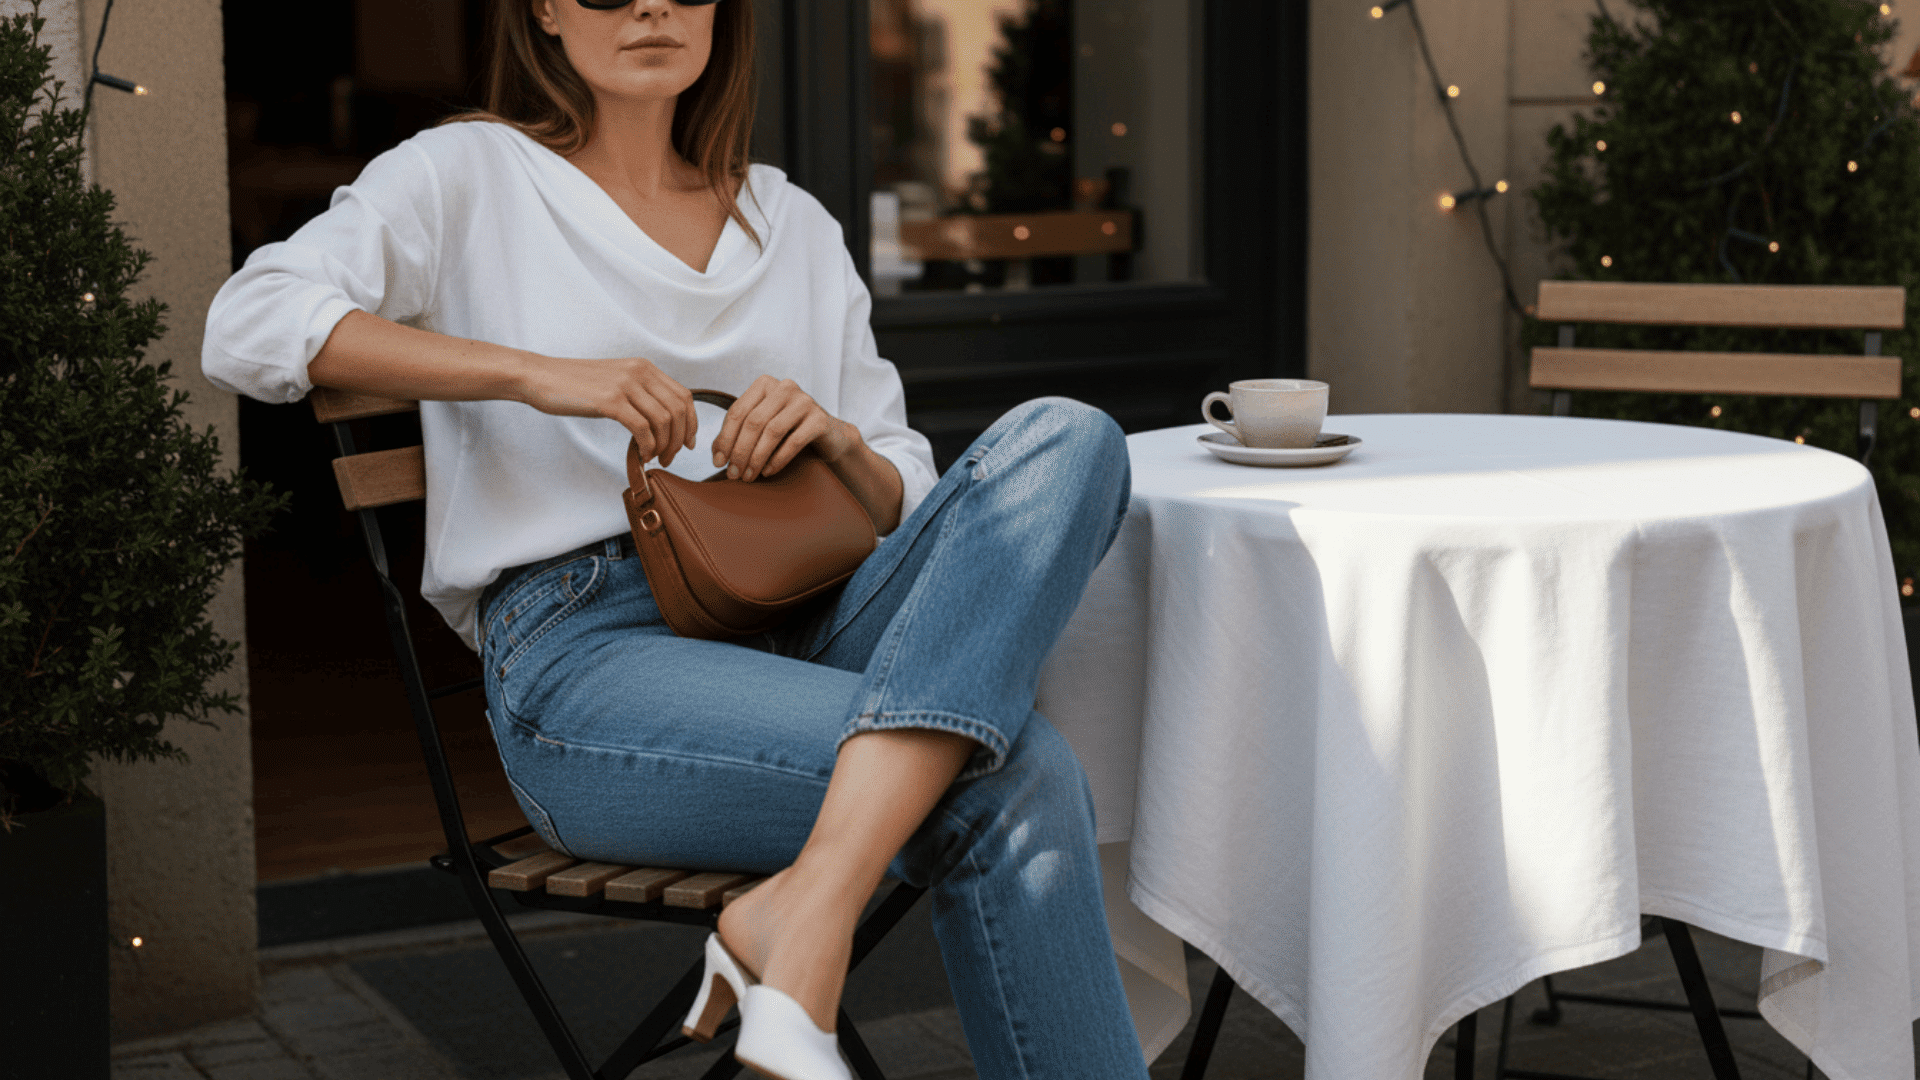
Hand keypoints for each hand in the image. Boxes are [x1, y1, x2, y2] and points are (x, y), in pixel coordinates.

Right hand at [517, 355, 697, 466]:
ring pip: (664, 421)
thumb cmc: (573, 384)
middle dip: (680, 439)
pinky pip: (642, 428)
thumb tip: (661, 419)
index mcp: (643, 367)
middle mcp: (639, 372)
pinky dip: (648, 446)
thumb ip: (639, 393)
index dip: (691, 422)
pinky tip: (642, 454)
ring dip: (664, 446)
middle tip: (671, 457)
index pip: (683, 396)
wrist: (540, 376)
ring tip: (655, 458)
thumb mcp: (615, 380)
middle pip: (679, 410)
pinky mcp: (610, 401)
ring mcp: (626, 385)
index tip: (688, 442)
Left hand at [710, 376, 859, 481]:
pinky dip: (777, 460)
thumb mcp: (761, 426)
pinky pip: (793, 442)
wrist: (829, 436)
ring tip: (748, 476)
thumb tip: (716, 455)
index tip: (718, 462)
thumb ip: (738, 433)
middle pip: (753, 422)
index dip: (725, 439)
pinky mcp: (820, 419)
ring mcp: (805, 401)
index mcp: (765, 384)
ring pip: (772, 432)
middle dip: (740, 451)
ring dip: (756, 458)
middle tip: (733, 474)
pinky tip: (767, 472)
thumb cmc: (788, 431)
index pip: (737, 411)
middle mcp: (785, 387)